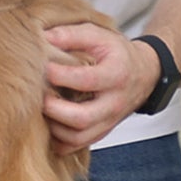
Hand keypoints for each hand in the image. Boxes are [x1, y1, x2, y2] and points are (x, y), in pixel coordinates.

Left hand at [43, 26, 161, 152]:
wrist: (143, 75)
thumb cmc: (117, 54)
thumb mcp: (100, 35)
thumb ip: (71, 34)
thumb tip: (42, 37)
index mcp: (116, 74)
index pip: (86, 80)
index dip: (60, 75)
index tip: (43, 67)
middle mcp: (114, 103)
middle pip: (82, 118)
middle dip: (54, 110)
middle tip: (38, 96)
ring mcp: (108, 121)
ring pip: (78, 137)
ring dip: (54, 127)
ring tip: (42, 110)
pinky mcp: (101, 132)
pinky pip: (78, 145)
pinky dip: (59, 140)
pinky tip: (50, 124)